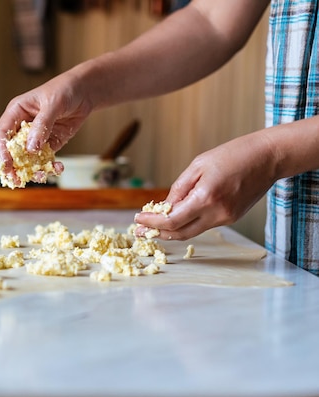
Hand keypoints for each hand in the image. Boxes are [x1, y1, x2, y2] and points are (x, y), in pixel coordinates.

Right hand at [0, 72, 92, 184]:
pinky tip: (58, 168)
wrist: (84, 92)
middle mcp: (22, 127)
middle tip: (16, 180)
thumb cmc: (64, 90)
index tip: (6, 164)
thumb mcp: (52, 104)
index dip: (1, 149)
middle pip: (10, 150)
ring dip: (32, 170)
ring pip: (27, 158)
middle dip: (12, 166)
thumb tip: (31, 149)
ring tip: (41, 177)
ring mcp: (35, 137)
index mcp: (16, 112)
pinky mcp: (49, 144)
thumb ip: (42, 126)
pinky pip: (45, 159)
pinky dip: (50, 166)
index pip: (2, 133)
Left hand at [134, 132, 277, 239]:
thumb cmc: (233, 155)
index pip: (172, 221)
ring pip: (192, 231)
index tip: (137, 220)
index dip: (152, 223)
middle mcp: (217, 213)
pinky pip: (204, 224)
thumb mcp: (198, 166)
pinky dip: (188, 221)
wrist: (268, 158)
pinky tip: (177, 214)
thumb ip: (179, 189)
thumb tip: (164, 207)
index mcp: (206, 198)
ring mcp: (226, 218)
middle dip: (157, 233)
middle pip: (180, 233)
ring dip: (171, 229)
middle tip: (139, 231)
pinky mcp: (232, 218)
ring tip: (153, 223)